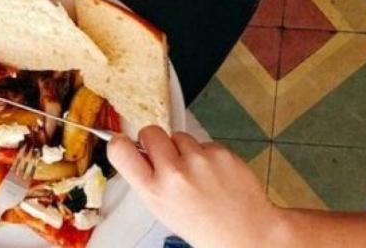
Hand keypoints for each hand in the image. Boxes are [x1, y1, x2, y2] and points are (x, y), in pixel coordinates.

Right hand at [108, 127, 283, 247]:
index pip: (120, 150)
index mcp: (153, 190)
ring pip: (180, 136)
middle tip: (166, 157)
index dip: (119, 142)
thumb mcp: (161, 208)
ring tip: (197, 172)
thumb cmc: (203, 225)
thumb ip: (147, 178)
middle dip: (155, 141)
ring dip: (184, 148)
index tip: (124, 142)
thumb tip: (136, 149)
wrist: (246, 233)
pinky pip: (204, 142)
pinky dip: (207, 154)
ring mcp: (199, 161)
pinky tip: (214, 174)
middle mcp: (174, 173)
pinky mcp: (221, 153)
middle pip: (150, 132)